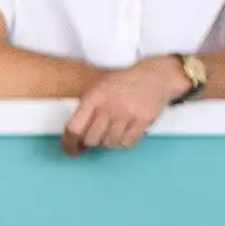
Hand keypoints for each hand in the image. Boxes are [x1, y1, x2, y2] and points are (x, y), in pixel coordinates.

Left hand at [59, 60, 180, 153]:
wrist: (155, 76)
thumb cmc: (123, 83)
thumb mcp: (98, 88)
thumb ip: (85, 109)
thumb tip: (72, 136)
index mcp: (94, 97)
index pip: (74, 128)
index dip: (69, 143)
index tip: (71, 149)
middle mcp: (109, 106)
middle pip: (91, 139)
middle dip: (91, 141)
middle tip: (96, 135)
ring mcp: (127, 114)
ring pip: (109, 143)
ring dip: (109, 141)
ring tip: (113, 129)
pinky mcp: (143, 121)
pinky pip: (127, 143)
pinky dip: (124, 141)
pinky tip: (126, 131)